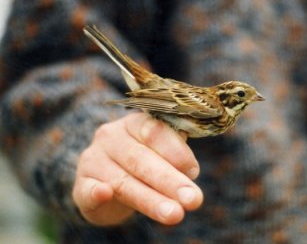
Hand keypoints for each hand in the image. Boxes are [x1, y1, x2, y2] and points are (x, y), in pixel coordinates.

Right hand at [72, 112, 202, 225]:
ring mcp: (93, 160)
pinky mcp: (81, 185)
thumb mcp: (158, 152)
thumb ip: (174, 154)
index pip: (154, 131)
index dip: (176, 151)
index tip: (194, 171)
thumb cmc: (142, 163)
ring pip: (123, 181)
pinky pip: (87, 189)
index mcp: (134, 124)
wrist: (106, 179)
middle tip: (193, 199)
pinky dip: (96, 193)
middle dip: (170, 181)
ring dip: (150, 199)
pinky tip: (104, 195)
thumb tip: (190, 170)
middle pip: (141, 159)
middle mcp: (111, 137)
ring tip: (174, 214)